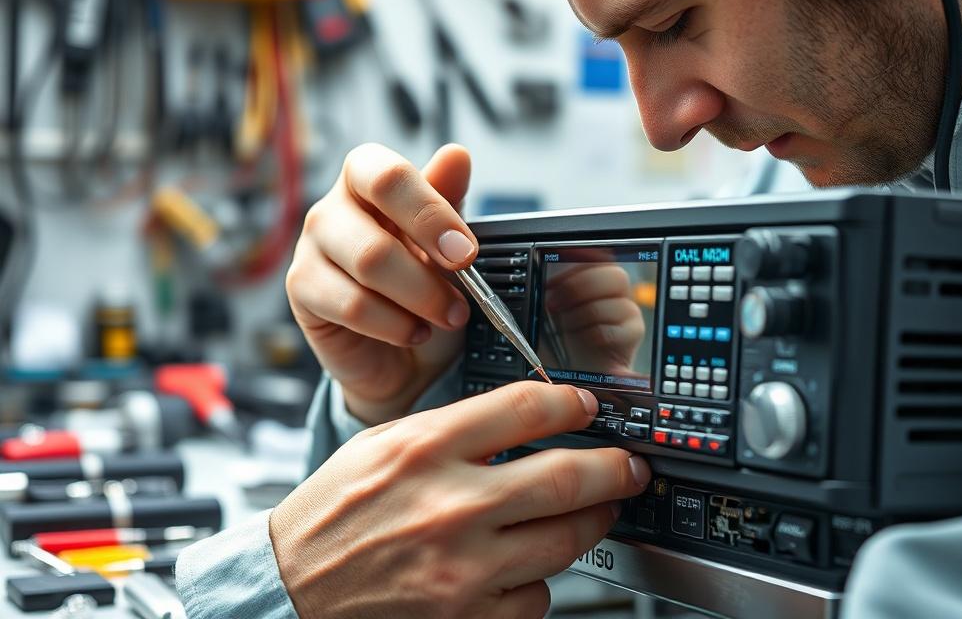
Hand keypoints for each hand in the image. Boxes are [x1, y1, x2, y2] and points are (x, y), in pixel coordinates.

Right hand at [269, 381, 650, 618]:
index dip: (571, 402)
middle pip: (566, 477)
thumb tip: (525, 420)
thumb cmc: (334, 514)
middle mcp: (448, 506)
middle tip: (630, 466)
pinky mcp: (467, 618)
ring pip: (565, 540)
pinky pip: (537, 595)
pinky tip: (522, 563)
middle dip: (614, 468)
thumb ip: (453, 429)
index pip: (525, 409)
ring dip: (593, 522)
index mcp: (423, 448)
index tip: (587, 406)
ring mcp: (462, 568)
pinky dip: (539, 577)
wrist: (292, 588)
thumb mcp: (383, 444)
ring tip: (596, 510)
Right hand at [286, 143, 477, 424]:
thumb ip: (448, 200)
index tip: (466, 252)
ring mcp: (310, 247)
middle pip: (376, 236)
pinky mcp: (301, 288)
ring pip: (366, 270)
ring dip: (419, 301)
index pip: (388, 176)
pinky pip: (351, 307)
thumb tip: (457, 155)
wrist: (401, 350)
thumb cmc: (421, 285)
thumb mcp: (445, 243)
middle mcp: (333, 207)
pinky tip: (414, 331)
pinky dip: (395, 325)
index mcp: (369, 178)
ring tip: (445, 317)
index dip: (430, 214)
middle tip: (461, 302)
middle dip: (428, 276)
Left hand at [543, 263, 646, 375]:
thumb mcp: (557, 310)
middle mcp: (620, 293)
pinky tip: (584, 339)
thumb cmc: (569, 339)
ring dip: (582, 315)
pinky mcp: (634, 334)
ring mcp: (631, 312)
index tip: (553, 279)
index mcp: (602, 280)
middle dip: (579, 288)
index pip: (601, 258)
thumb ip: (559, 289)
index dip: (578, 263)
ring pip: (613, 304)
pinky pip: (614, 330)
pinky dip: (593, 335)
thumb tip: (549, 277)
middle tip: (554, 304)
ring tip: (568, 327)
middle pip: (615, 276)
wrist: (580, 371)